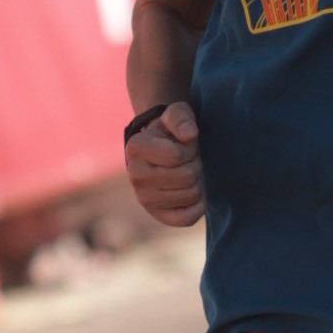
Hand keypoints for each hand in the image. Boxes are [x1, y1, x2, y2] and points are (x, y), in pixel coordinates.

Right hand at [124, 97, 204, 228]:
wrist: (161, 151)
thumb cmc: (171, 132)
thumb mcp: (176, 114)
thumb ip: (181, 118)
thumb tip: (189, 135)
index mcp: (135, 148)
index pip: (176, 156)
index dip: (189, 149)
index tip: (183, 145)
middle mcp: (135, 175)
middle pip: (187, 177)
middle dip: (195, 165)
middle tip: (188, 160)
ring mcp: (144, 198)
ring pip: (191, 195)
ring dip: (198, 182)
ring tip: (187, 172)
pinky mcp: (157, 215)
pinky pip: (187, 218)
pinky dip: (198, 206)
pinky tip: (193, 193)